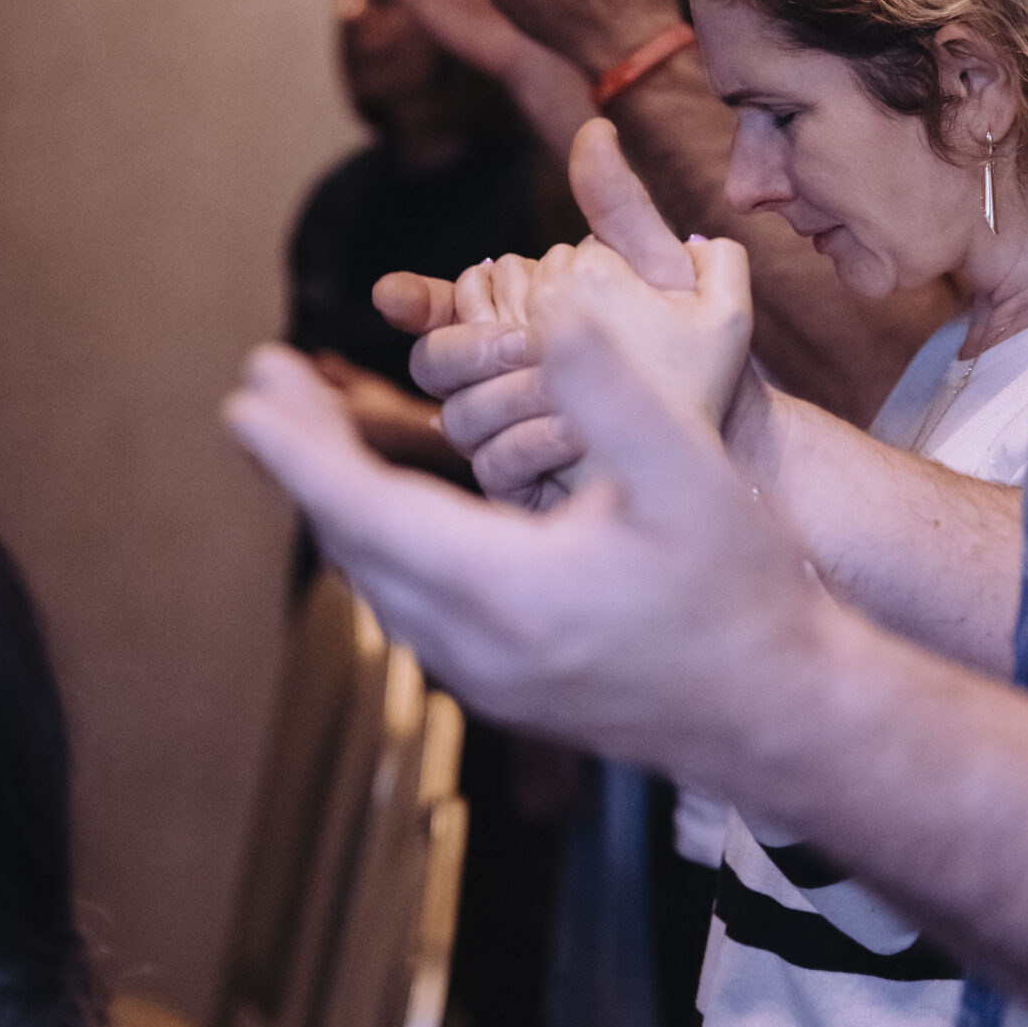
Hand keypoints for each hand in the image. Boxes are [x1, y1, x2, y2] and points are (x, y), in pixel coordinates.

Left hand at [222, 326, 818, 766]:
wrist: (780, 714)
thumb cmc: (743, 591)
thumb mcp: (690, 476)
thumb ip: (614, 393)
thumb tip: (553, 312)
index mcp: (506, 591)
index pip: (365, 510)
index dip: (297, 447)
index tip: (247, 388)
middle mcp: (474, 647)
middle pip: (354, 543)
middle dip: (304, 460)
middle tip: (265, 386)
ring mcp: (484, 678)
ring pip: (377, 580)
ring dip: (339, 503)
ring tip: (312, 433)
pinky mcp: (502, 688)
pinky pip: (409, 607)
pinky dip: (381, 543)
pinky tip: (389, 508)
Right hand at [374, 123, 752, 506]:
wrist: (736, 447)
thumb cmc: (699, 360)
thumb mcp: (665, 276)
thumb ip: (621, 210)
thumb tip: (595, 130)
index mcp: (520, 329)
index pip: (443, 310)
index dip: (414, 300)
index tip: (395, 294)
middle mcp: (502, 386)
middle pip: (434, 362)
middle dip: (466, 348)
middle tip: (527, 341)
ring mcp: (511, 441)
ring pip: (456, 419)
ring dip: (507, 399)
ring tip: (571, 393)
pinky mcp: (531, 495)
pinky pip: (496, 472)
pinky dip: (532, 446)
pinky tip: (580, 433)